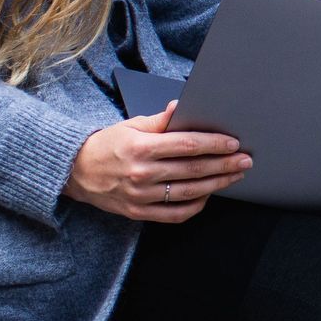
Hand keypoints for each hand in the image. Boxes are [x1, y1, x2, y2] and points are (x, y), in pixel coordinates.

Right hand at [64, 102, 252, 221]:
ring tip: (235, 176)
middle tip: (245, 160)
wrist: (75, 172)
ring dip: (217, 184)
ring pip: (189, 192)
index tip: (233, 142)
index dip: (214, 144)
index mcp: (141, 148)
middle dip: (225, 164)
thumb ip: (160, 120)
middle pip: (194, 169)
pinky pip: (175, 214)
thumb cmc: (107, 145)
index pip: (187, 145)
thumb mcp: (131, 125)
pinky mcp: (139, 213)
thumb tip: (181, 106)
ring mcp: (141, 196)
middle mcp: (142, 174)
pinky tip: (208, 194)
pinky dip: (196, 206)